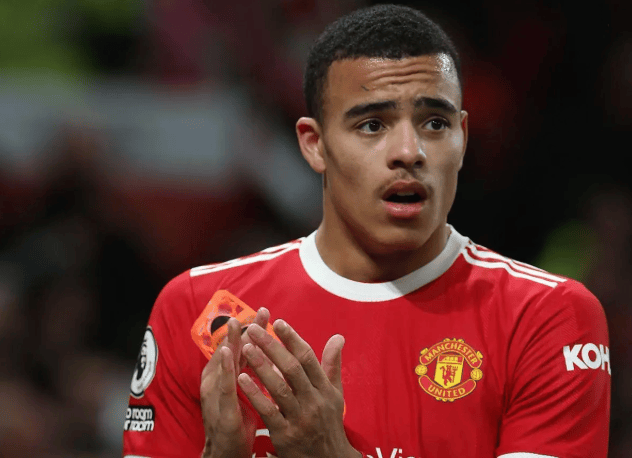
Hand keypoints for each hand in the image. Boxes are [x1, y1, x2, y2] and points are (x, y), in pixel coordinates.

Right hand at [200, 308, 269, 457]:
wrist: (226, 452)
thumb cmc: (236, 420)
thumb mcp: (246, 391)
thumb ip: (255, 372)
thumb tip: (271, 353)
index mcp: (228, 375)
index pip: (241, 347)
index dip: (252, 330)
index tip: (265, 312)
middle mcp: (219, 380)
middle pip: (233, 349)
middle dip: (245, 329)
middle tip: (258, 311)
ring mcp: (216, 393)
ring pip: (225, 363)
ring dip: (231, 342)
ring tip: (237, 323)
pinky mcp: (220, 408)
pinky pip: (223, 386)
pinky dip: (225, 368)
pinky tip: (227, 354)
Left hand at [238, 320, 358, 457]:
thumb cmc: (329, 423)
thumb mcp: (335, 394)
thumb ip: (333, 364)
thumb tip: (338, 337)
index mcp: (325, 389)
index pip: (308, 358)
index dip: (293, 339)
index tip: (278, 322)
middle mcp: (315, 401)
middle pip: (292, 368)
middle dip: (272, 346)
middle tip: (254, 330)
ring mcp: (300, 419)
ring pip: (279, 388)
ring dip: (261, 366)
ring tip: (245, 348)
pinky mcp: (286, 435)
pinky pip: (268, 411)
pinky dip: (255, 393)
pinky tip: (241, 378)